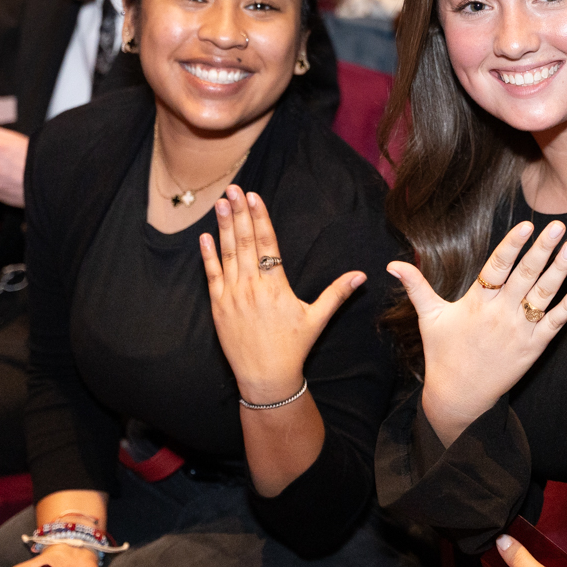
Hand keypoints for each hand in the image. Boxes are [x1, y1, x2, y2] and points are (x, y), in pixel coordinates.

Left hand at [201, 185, 363, 403]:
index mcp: (276, 286)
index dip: (260, 217)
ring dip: (223, 227)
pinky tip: (204, 236)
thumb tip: (361, 275)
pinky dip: (207, 255)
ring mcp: (232, 296)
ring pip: (228, 254)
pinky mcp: (218, 307)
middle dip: (239, 213)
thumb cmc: (294, 347)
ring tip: (220, 202)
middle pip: (245, 242)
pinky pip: (211, 276)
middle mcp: (252, 287)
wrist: (266, 377)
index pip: (267, 243)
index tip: (254, 197)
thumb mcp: (318, 318)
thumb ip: (337, 293)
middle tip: (234, 188)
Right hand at [391, 221, 566, 446]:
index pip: (496, 267)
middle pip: (524, 276)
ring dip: (559, 271)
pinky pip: (553, 325)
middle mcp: (500, 314)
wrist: (459, 397)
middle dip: (542, 250)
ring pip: (543, 296)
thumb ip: (416, 287)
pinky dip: (566, 309)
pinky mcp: (532, 349)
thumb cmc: (442, 354)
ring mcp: (518, 331)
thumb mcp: (429, 317)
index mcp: (476, 302)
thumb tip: (392, 265)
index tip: (527, 226)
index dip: (512, 246)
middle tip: (557, 226)